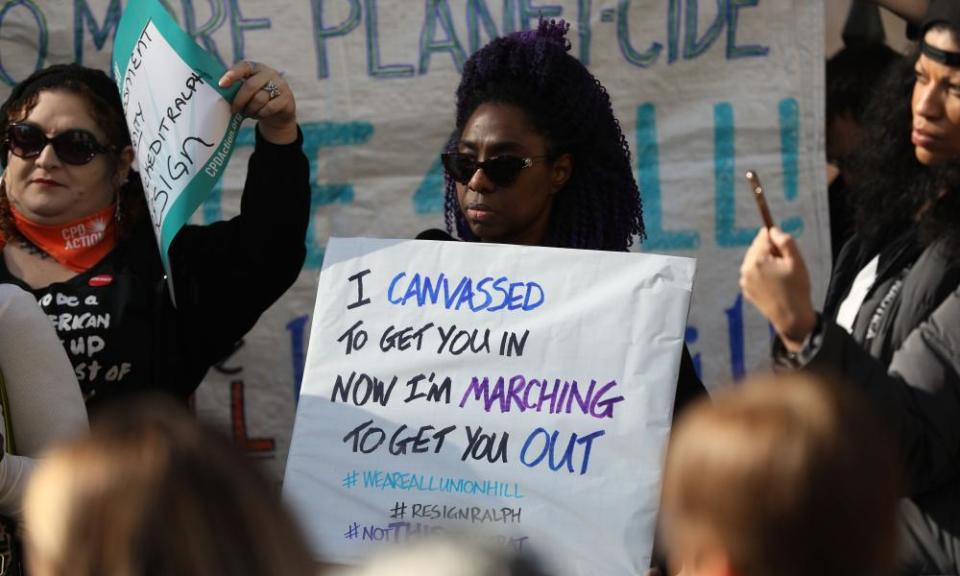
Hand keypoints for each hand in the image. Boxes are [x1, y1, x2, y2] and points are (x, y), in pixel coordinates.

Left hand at [218, 60, 297, 144]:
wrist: (279, 111)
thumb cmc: (258, 98)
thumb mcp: (249, 90)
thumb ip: (238, 88)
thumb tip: (222, 93)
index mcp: (256, 68)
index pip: (244, 66)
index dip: (232, 74)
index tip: (221, 84)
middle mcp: (269, 73)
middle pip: (250, 86)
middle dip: (240, 100)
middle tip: (234, 109)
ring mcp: (280, 84)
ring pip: (259, 99)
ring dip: (250, 109)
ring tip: (247, 113)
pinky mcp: (287, 97)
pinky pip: (269, 107)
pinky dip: (261, 113)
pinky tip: (258, 115)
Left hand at [739, 227, 816, 351]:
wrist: (791, 317)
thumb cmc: (797, 288)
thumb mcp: (796, 261)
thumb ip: (785, 241)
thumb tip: (772, 229)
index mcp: (757, 260)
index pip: (762, 237)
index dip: (775, 238)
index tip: (783, 246)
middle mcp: (746, 268)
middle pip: (756, 248)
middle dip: (770, 251)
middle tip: (785, 264)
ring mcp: (744, 280)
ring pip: (754, 260)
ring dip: (765, 262)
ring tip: (781, 275)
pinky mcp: (746, 289)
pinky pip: (753, 273)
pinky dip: (762, 273)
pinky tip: (774, 283)